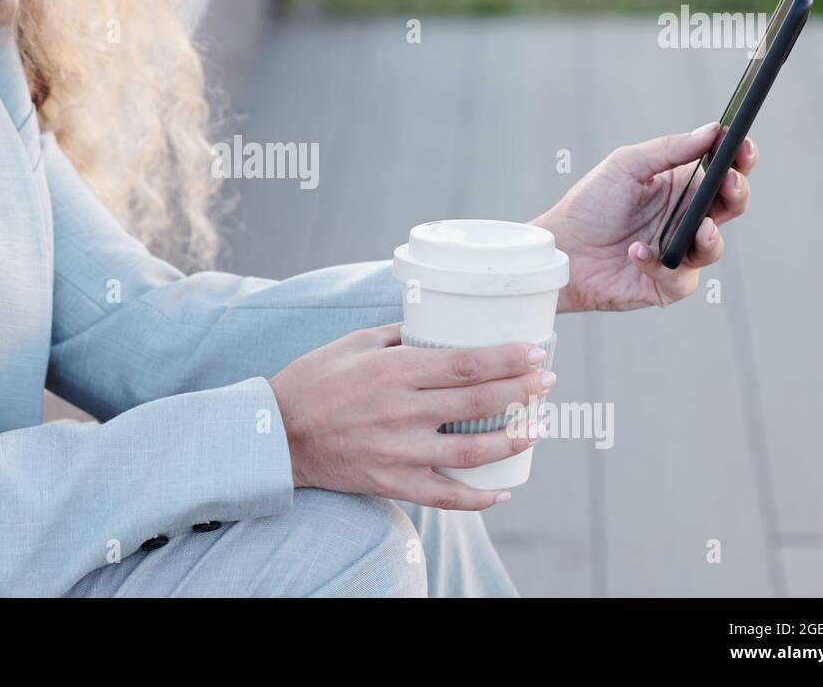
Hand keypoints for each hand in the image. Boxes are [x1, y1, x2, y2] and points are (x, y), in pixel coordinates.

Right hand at [268, 323, 554, 509]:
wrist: (276, 435)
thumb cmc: (312, 381)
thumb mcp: (353, 344)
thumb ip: (399, 336)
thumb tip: (437, 325)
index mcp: (394, 371)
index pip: (467, 363)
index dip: (508, 358)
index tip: (536, 352)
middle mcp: (402, 410)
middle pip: (478, 401)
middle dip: (522, 390)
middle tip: (547, 382)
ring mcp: (399, 451)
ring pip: (472, 450)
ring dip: (513, 439)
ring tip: (538, 428)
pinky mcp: (392, 482)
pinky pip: (445, 496)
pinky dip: (478, 497)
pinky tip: (501, 489)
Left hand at [532, 122, 758, 312]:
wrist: (560, 248)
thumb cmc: (591, 205)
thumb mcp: (626, 166)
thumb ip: (668, 149)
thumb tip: (711, 130)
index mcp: (682, 187)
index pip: (723, 171)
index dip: (740, 159)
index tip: (743, 146)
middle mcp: (686, 219)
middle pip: (730, 207)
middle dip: (737, 193)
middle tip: (729, 183)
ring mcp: (679, 253)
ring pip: (714, 248)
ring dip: (710, 238)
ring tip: (699, 228)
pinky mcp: (665, 285)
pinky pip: (680, 279)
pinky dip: (660, 266)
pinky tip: (637, 252)